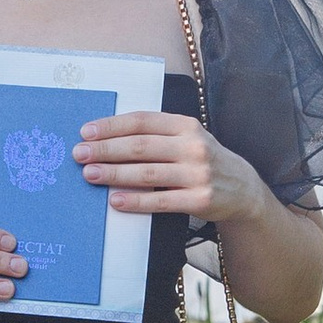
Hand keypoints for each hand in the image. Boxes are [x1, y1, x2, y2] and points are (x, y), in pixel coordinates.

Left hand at [75, 111, 265, 223]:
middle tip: (79, 154)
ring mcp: (198, 173)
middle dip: (106, 150)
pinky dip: (136, 201)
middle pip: (141, 146)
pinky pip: (161, 201)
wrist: (243, 189)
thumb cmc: (202, 161)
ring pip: (147, 173)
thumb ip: (157, 135)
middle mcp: (193, 146)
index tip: (86, 132)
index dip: (112, 126)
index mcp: (185, 125)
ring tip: (89, 174)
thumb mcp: (187, 138)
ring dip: (114, 174)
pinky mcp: (200, 199)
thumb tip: (108, 138)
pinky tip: (114, 200)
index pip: (142, 121)